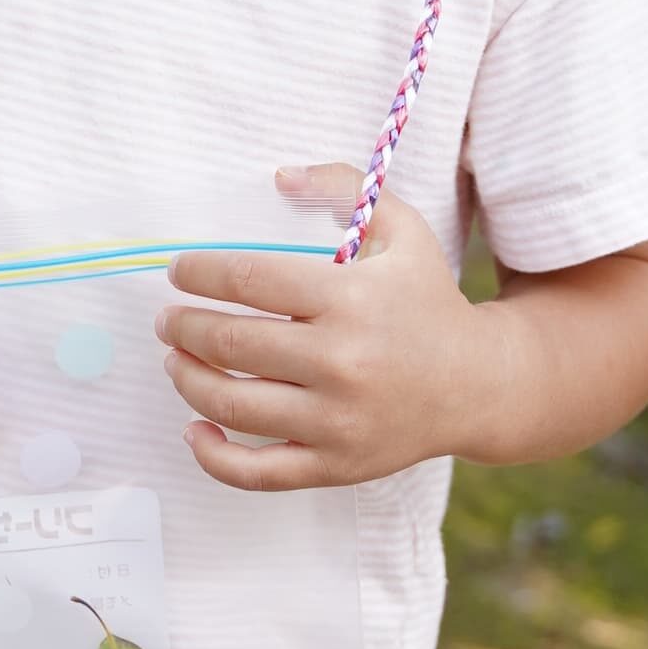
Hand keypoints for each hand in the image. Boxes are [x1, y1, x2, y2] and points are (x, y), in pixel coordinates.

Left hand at [156, 164, 477, 491]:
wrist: (479, 384)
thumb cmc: (428, 301)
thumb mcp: (402, 229)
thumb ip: (345, 187)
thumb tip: (279, 176)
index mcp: (350, 299)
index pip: (249, 279)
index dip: (199, 273)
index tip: (179, 271)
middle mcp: (341, 362)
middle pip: (229, 342)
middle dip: (182, 327)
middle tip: (168, 320)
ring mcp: (336, 421)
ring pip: (232, 405)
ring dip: (187, 380)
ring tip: (176, 361)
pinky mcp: (335, 465)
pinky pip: (256, 472)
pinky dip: (213, 455)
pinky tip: (195, 428)